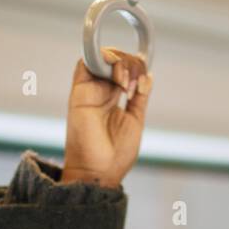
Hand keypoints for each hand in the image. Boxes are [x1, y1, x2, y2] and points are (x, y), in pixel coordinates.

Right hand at [61, 48, 152, 188]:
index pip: (124, 68)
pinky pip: (85, 62)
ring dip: (120, 62)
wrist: (99, 172)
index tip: (143, 81)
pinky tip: (118, 79)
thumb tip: (148, 76)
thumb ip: (140, 98)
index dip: (136, 66)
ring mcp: (90, 90)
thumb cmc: (116, 155)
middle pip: (115, 59)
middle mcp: (100, 91)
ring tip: (126, 86)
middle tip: (135, 88)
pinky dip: (104, 60)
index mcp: (112, 98)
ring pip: (102, 56)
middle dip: (131, 65)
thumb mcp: (135, 120)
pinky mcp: (79, 92)